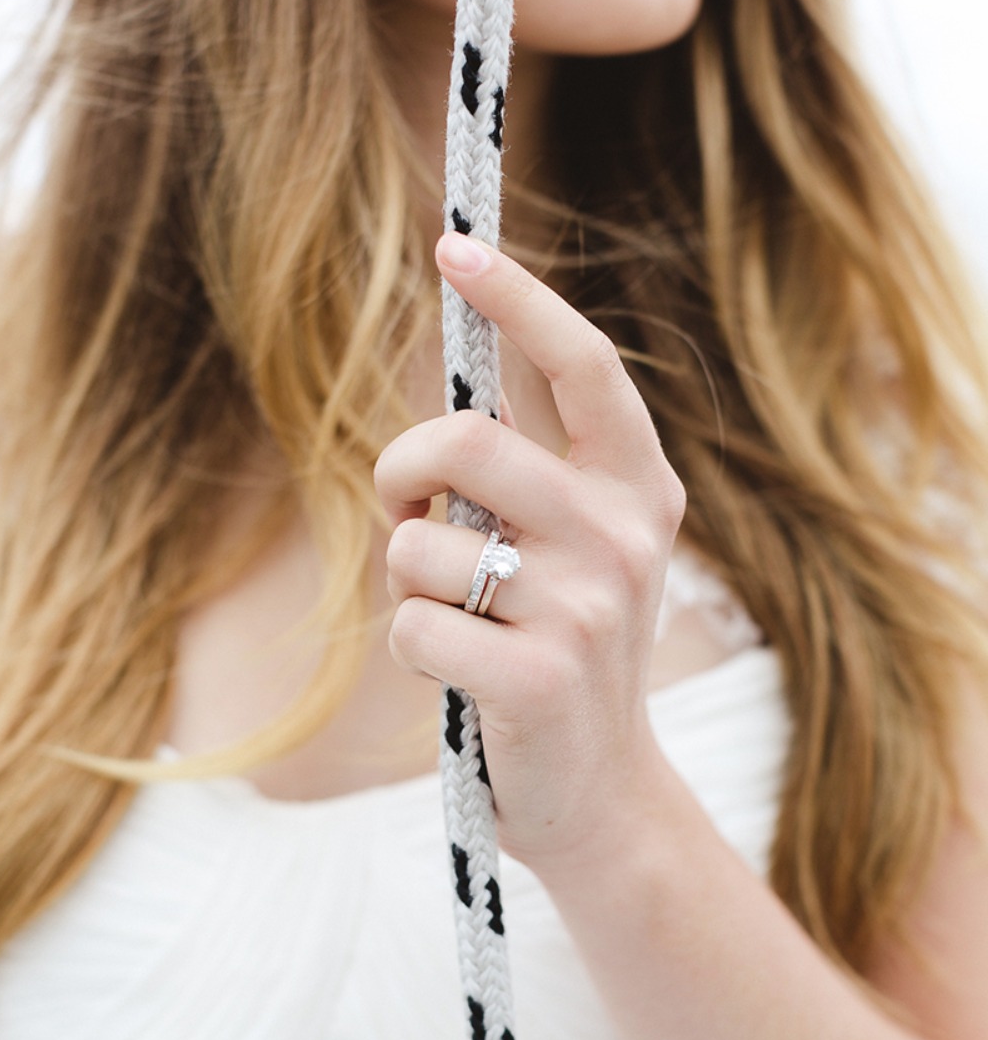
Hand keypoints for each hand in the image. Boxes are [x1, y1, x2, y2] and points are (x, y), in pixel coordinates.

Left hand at [373, 232, 685, 875]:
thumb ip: (534, 467)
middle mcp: (626, 536)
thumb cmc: (563, 651)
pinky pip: (413, 625)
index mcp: (641, 488)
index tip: (457, 244)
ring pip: (420, 542)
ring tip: (453, 617)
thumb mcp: (577, 548)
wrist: (599, 795)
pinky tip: (460, 675)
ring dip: (408, 582)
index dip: (518, 299)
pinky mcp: (539, 678)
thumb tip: (460, 378)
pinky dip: (411, 647)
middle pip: (464, 439)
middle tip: (404, 505)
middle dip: (400, 468)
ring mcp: (588, 608)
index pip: (583, 366)